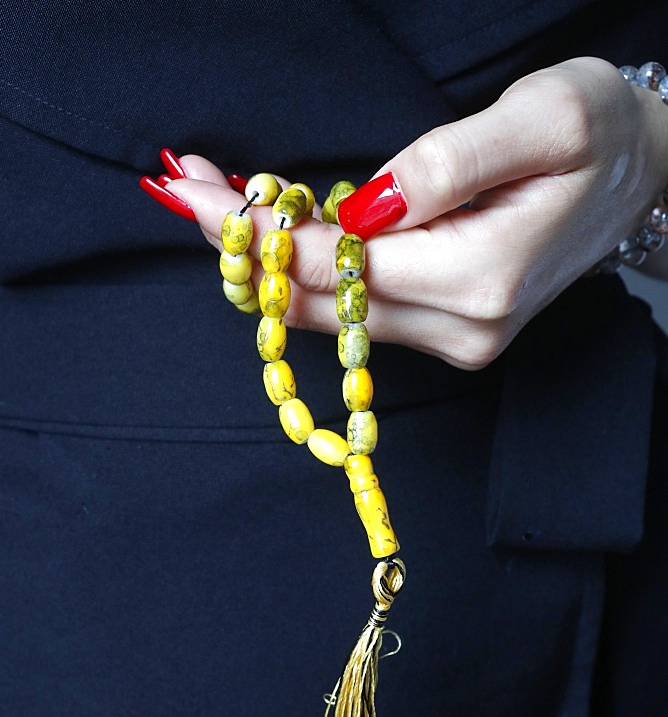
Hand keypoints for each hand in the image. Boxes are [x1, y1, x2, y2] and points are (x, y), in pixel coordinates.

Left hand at [166, 57, 667, 367]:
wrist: (642, 176)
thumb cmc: (600, 134)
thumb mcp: (544, 119)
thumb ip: (448, 165)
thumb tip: (364, 205)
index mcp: (480, 279)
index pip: (334, 267)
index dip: (255, 233)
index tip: (193, 192)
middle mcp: (461, 328)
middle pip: (318, 302)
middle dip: (242, 250)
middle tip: (186, 187)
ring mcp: (454, 338)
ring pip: (328, 313)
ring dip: (265, 263)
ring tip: (216, 198)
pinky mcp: (448, 331)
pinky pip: (353, 309)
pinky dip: (305, 274)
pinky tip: (275, 233)